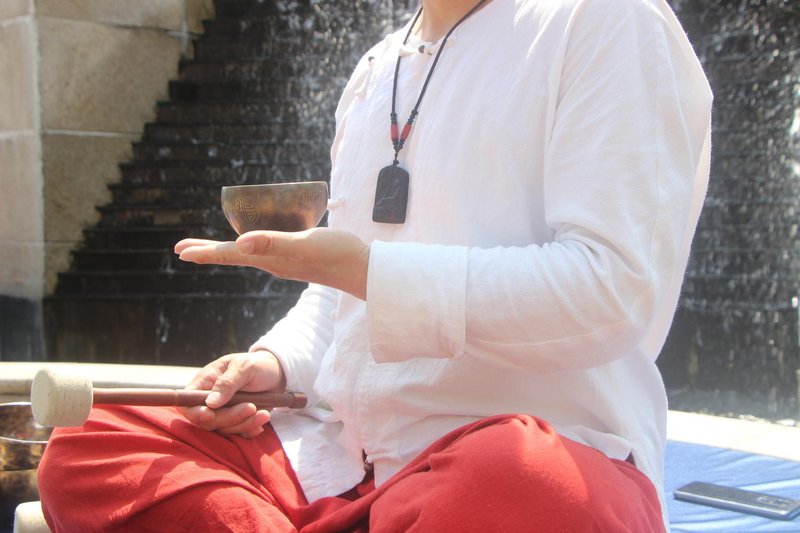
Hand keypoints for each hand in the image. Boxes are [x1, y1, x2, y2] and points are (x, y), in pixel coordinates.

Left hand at [175, 228, 369, 299]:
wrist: (364, 270)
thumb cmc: (337, 254)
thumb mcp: (304, 244)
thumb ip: (273, 243)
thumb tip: (239, 244)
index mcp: (271, 259)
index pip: (230, 255)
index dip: (205, 252)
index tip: (179, 251)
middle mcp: (274, 263)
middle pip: (234, 257)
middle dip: (208, 252)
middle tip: (182, 250)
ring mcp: (287, 262)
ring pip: (248, 254)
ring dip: (227, 250)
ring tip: (211, 247)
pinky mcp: (299, 257)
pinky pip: (266, 250)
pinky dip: (251, 245)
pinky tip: (255, 241)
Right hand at [179, 351, 284, 437]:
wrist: (277, 373)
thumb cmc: (257, 365)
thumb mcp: (244, 367)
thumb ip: (227, 383)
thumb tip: (210, 402)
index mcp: (205, 383)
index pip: (188, 403)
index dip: (195, 413)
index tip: (210, 415)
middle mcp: (210, 401)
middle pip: (208, 421)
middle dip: (229, 417)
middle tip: (251, 407)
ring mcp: (224, 413)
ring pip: (225, 429)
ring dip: (244, 424)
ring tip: (264, 413)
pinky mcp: (237, 421)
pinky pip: (239, 433)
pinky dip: (250, 429)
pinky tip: (262, 419)